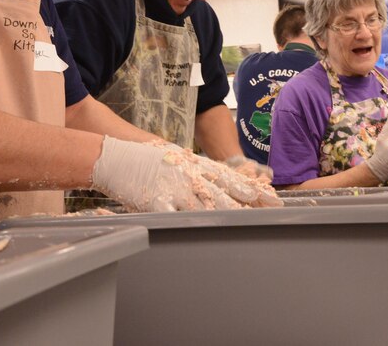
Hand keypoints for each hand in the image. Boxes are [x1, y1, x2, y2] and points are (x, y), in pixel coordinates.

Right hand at [91, 137, 280, 211]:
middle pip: (225, 191)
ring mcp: (174, 187)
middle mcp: (189, 174)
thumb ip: (197, 171)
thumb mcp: (176, 159)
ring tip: (247, 223)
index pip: (230, 178)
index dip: (252, 189)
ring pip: (206, 204)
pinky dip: (188, 223)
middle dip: (250, 202)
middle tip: (271, 210)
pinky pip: (176, 215)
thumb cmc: (145, 158)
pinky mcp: (157, 200)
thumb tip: (220, 183)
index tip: (272, 197)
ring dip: (227, 215)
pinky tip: (202, 231)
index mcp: (194, 165)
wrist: (115, 156)